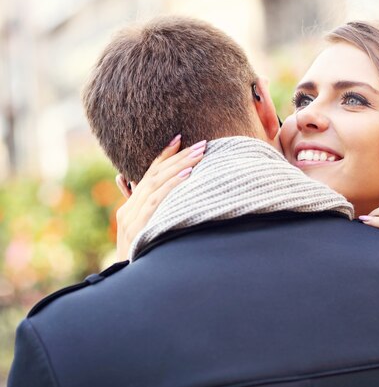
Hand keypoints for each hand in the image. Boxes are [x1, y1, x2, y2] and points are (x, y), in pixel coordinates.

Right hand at [114, 135, 206, 260]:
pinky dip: (174, 185)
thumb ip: (150, 216)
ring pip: (157, 184)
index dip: (164, 155)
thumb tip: (159, 201)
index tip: (180, 139)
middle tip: (201, 144)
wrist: (130, 288)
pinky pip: (158, 200)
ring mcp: (132, 219)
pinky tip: (188, 175)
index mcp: (129, 209)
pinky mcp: (140, 227)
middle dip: (179, 157)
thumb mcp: (145, 237)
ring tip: (199, 154)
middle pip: (155, 175)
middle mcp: (128, 210)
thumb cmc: (144, 262)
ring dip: (181, 166)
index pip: (148, 174)